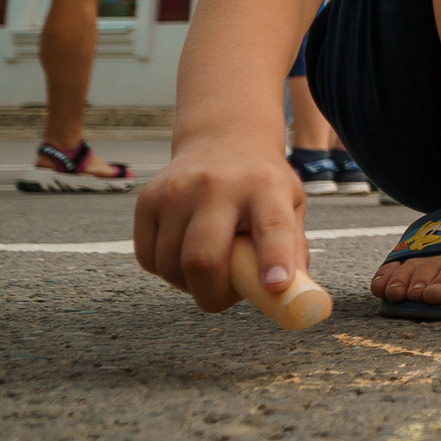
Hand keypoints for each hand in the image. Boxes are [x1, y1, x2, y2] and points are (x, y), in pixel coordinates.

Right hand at [132, 142, 307, 312]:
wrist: (222, 141)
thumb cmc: (262, 186)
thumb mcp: (290, 204)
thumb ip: (292, 248)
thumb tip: (292, 296)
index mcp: (265, 186)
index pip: (273, 225)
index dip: (274, 259)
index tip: (276, 286)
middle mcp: (218, 184)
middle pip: (202, 257)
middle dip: (212, 295)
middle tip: (224, 299)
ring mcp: (177, 191)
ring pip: (170, 265)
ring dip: (189, 285)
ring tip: (209, 271)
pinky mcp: (147, 201)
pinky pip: (149, 258)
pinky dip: (166, 272)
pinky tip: (184, 257)